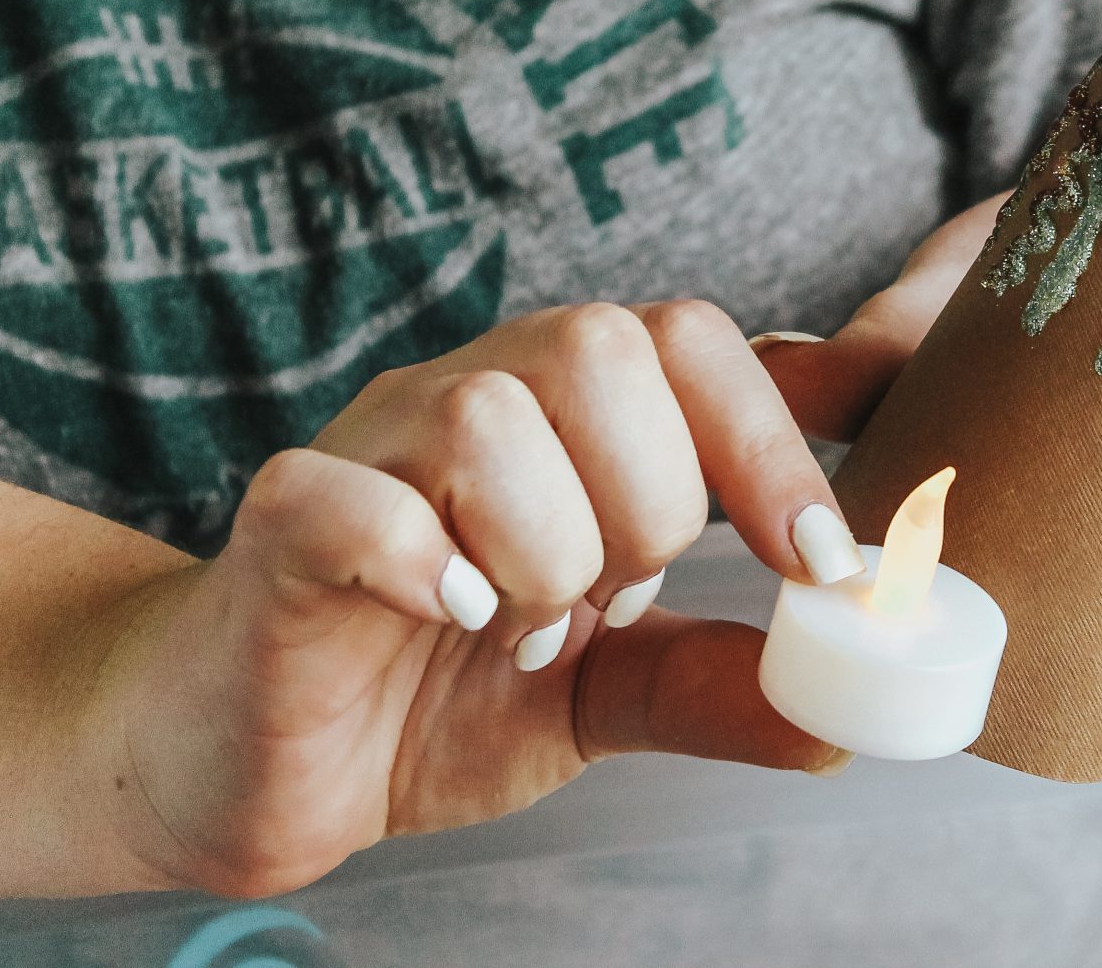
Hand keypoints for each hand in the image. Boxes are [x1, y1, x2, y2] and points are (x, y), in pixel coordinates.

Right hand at [92, 301, 866, 898]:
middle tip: (610, 602)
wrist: (263, 760)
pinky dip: (422, 561)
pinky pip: (354, 495)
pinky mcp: (282, 519)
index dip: (770, 443)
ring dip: (541, 550)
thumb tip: (838, 721)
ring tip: (514, 631)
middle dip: (649, 503)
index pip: (691, 342)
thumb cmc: (436, 694)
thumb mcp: (602, 696)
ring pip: (490, 415)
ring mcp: (371, 446)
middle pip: (602, 346)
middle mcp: (472, 395)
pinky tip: (447, 619)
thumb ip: (710, 684)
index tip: (816, 563)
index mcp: (568, 414)